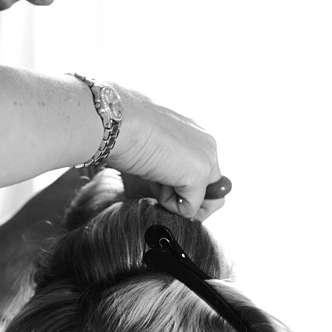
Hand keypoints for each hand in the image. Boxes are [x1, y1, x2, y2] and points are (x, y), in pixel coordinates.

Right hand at [105, 88, 220, 218]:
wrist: (117, 122)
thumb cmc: (124, 131)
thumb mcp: (153, 148)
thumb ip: (169, 164)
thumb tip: (171, 187)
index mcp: (196, 134)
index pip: (203, 171)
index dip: (181, 183)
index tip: (158, 176)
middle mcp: (208, 144)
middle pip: (214, 190)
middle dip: (185, 196)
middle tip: (158, 181)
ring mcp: (207, 159)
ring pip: (206, 201)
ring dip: (179, 200)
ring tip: (156, 178)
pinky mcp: (199, 175)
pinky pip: (190, 209)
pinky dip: (169, 205)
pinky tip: (154, 179)